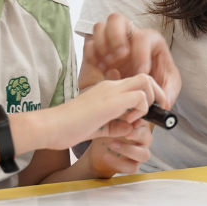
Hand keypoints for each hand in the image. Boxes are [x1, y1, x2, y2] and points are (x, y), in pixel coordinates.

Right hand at [37, 74, 161, 150]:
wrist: (49, 127)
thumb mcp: (97, 128)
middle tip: (154, 113)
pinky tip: (128, 122)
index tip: (147, 114)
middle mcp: (111, 86)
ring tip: (137, 118)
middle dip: (157, 94)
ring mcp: (111, 91)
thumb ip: (114, 126)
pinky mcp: (110, 101)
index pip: (136, 83)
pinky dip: (141, 110)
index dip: (148, 96)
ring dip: (150, 100)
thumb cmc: (68, 128)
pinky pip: (139, 97)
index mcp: (107, 90)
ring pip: (146, 81)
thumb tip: (130, 127)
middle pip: (146, 77)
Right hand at [80, 14, 180, 107]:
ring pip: (100, 28)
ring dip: (101, 45)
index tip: (141, 72)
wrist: (143, 87)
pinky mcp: (99, 51)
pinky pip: (89, 44)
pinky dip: (92, 56)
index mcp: (150, 40)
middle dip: (115, 36)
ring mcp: (112, 41)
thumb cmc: (159, 80)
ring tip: (108, 64)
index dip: (142, 54)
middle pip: (116, 19)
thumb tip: (164, 101)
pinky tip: (101, 69)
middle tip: (119, 56)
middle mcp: (130, 36)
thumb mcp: (169, 86)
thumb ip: (168, 92)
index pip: (144, 37)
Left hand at [82, 120, 153, 177]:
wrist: (98, 151)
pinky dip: (118, 163)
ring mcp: (140, 153)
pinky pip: (132, 167)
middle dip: (136, 135)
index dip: (140, 120)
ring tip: (111, 144)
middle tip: (124, 133)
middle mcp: (143, 139)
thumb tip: (127, 117)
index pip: (147, 122)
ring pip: (143, 155)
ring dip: (128, 150)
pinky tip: (106, 156)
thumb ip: (118, 117)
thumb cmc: (106, 131)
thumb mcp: (110, 120)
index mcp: (140, 125)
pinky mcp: (133, 166)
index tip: (129, 119)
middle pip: (148, 137)